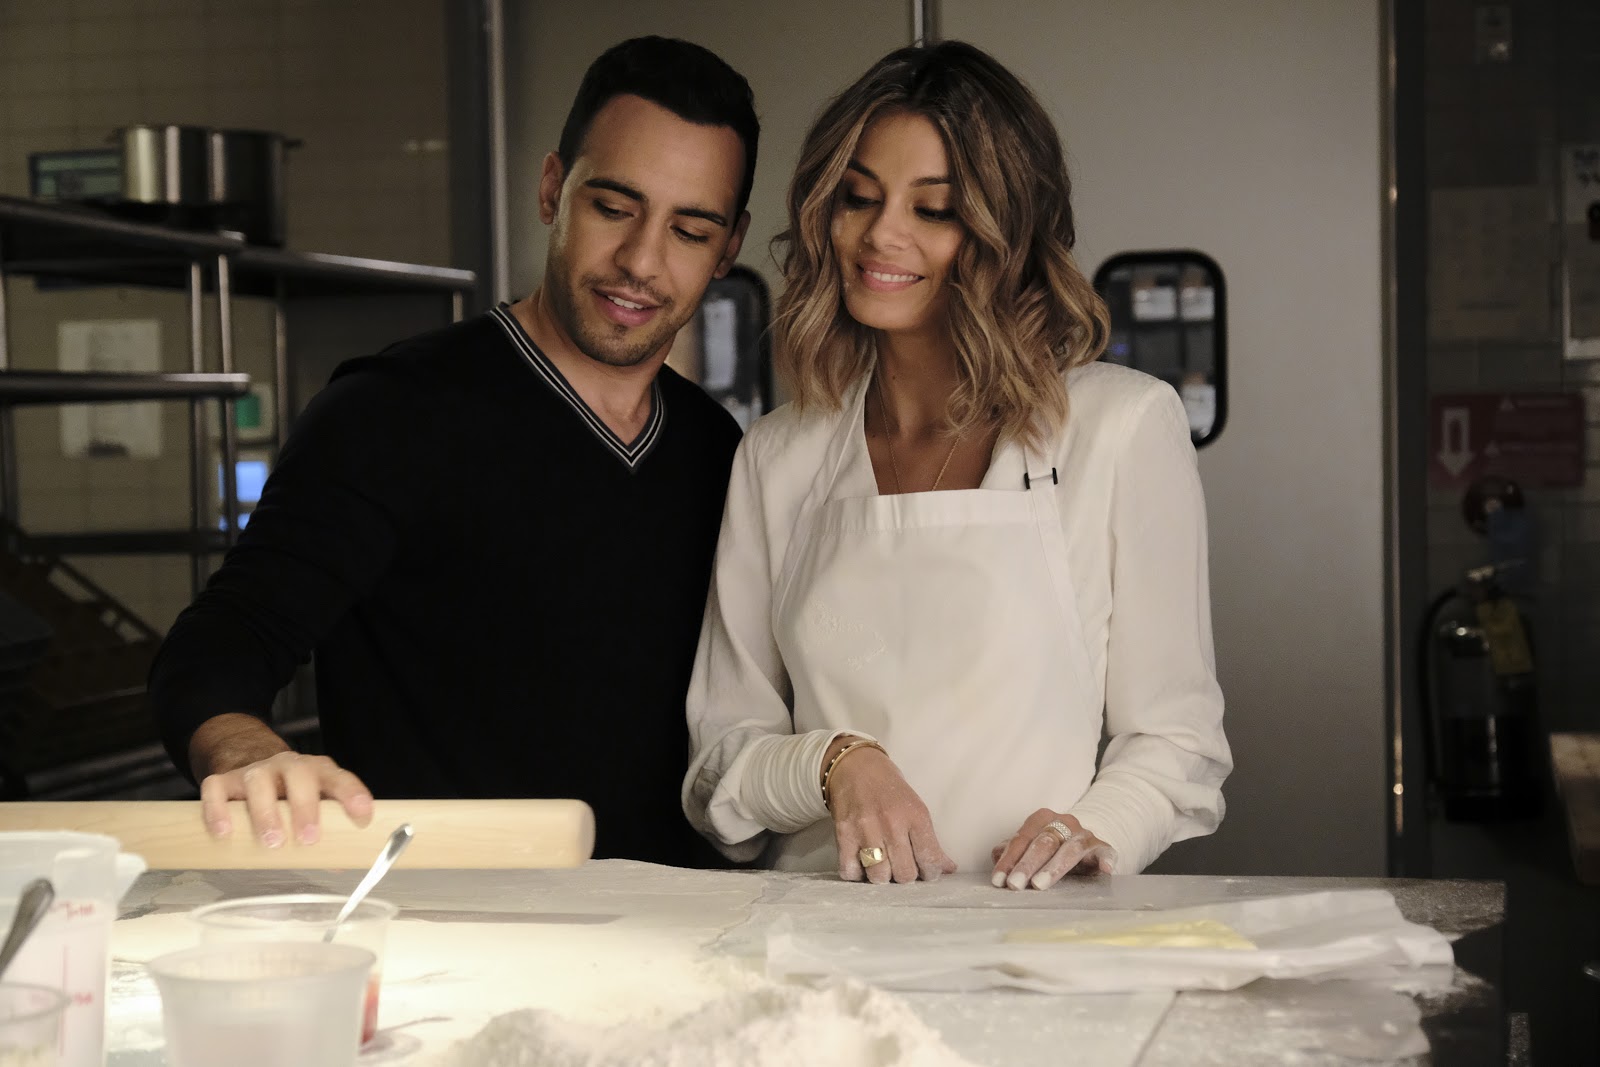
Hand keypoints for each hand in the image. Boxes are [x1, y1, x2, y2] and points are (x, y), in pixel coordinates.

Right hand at [194, 715, 372, 846]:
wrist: (252, 768)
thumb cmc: (290, 797)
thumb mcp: (313, 808)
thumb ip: (327, 833)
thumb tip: (341, 864)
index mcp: (319, 772)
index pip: (339, 778)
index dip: (351, 794)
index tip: (362, 815)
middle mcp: (289, 766)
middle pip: (300, 775)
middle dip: (305, 806)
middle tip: (308, 839)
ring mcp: (255, 771)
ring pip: (259, 782)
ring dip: (266, 812)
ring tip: (272, 841)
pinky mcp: (224, 780)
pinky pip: (216, 789)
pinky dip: (218, 810)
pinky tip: (224, 833)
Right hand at [825, 741, 956, 884]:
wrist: (855, 766)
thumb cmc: (889, 789)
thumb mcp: (916, 808)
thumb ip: (930, 841)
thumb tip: (948, 869)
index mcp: (915, 815)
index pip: (929, 859)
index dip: (930, 873)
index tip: (925, 871)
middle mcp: (892, 822)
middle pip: (905, 874)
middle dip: (905, 877)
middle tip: (901, 868)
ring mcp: (866, 828)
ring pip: (878, 876)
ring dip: (881, 877)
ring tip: (882, 867)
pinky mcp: (843, 833)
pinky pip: (850, 870)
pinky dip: (856, 873)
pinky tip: (861, 863)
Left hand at [990, 809, 1114, 889]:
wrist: (1084, 845)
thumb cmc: (1050, 849)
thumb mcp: (1030, 848)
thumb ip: (1012, 851)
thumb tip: (995, 856)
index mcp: (1042, 819)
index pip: (1022, 839)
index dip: (1009, 860)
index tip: (999, 880)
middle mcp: (1064, 822)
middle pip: (1043, 842)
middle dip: (1027, 864)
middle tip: (1014, 884)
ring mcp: (1084, 835)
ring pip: (1069, 849)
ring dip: (1054, 867)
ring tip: (1039, 884)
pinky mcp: (1103, 848)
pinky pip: (1105, 852)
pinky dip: (1105, 860)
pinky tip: (1104, 870)